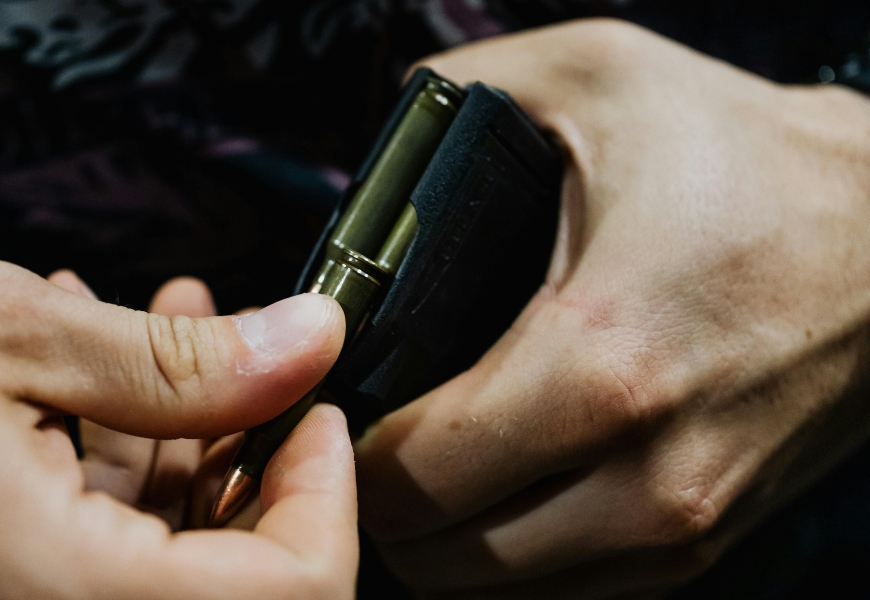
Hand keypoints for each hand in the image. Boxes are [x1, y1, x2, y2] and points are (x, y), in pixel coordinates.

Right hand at [0, 234, 356, 598]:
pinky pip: (87, 538)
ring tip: (173, 323)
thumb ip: (182, 361)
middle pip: (226, 581)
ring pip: (154, 552)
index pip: (284, 598)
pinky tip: (101, 362)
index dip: (325, 499)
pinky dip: (117, 452)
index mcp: (57, 593)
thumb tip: (307, 344)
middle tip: (246, 349)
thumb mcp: (8, 333)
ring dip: (185, 434)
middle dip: (253, 451)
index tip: (319, 409)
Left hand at [355, 19, 869, 597]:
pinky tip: (486, 492)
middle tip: (354, 435)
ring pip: (500, 592)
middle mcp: (646, 474)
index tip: (324, 401)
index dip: (339, 445)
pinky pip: (570, 592)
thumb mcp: (595, 75)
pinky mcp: (707, 541)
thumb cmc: (750, 156)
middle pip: (443, 555)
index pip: (410, 472)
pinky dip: (507, 557)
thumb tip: (371, 161)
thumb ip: (455, 99)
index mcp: (599, 365)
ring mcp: (683, 526)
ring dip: (437, 539)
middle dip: (376, 502)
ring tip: (412, 464)